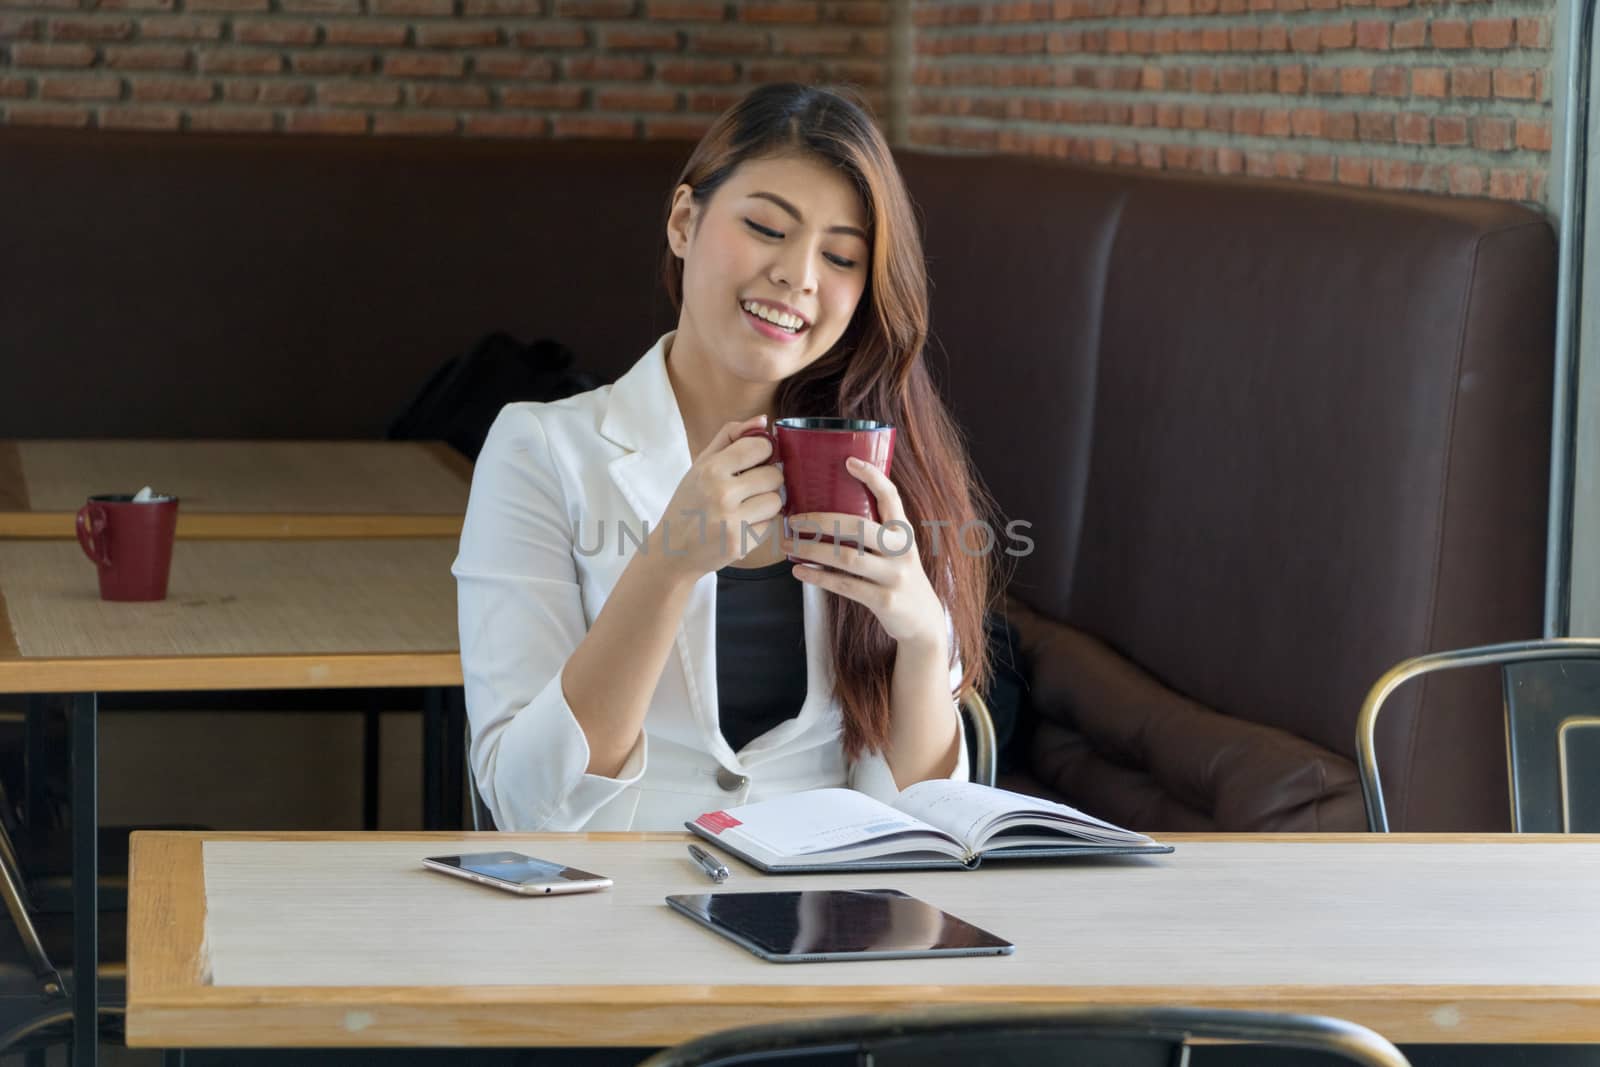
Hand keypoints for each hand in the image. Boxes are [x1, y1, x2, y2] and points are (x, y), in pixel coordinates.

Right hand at [651, 415, 784, 578]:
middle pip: (774, 476)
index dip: (764, 452)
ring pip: (776, 502)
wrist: (672, 551)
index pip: (760, 447)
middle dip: (766, 480)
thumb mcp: (700, 465)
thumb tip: (763, 421)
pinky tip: (741, 525)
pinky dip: (759, 525)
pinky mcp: (740, 545)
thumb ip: (730, 438)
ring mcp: (732, 522)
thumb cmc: (688, 504)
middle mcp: (722, 494)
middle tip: (749, 487)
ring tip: (746, 507)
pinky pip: (770, 526)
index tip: (756, 459)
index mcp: (711, 469)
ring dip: (766, 504)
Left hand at [782, 456, 947, 649]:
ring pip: (847, 557)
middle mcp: (902, 550)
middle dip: (821, 520)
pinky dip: (819, 577)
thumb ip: (875, 532)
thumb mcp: (896, 551)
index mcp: (903, 532)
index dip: (872, 477)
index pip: (891, 497)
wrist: (923, 622)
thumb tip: (829, 513)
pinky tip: (799, 571)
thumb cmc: (899, 579)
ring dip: (812, 549)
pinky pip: (845, 585)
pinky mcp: (884, 600)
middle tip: (793, 518)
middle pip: (859, 527)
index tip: (849, 461)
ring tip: (788, 544)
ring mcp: (894, 576)